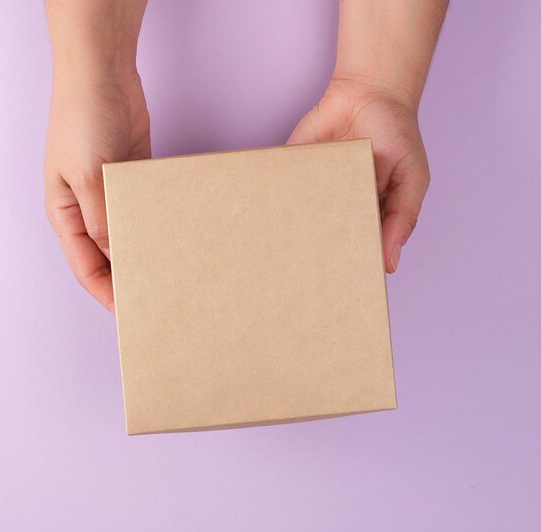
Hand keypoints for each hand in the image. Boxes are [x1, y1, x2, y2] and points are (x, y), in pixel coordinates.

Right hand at [45, 71, 149, 311]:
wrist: (102, 75)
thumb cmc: (82, 121)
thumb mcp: (88, 178)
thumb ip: (103, 222)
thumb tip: (118, 258)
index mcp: (65, 215)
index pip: (86, 268)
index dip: (107, 294)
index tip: (131, 315)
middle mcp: (87, 211)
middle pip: (109, 257)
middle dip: (129, 279)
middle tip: (158, 300)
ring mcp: (111, 196)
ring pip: (130, 237)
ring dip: (146, 253)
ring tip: (171, 275)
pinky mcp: (133, 180)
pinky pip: (146, 212)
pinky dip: (157, 226)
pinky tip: (175, 240)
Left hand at [287, 76, 429, 272]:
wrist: (369, 91)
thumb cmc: (396, 135)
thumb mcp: (412, 180)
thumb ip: (402, 219)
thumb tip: (391, 263)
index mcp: (367, 215)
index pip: (358, 249)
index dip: (350, 268)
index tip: (342, 290)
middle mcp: (339, 208)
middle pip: (326, 241)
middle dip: (319, 259)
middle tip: (309, 283)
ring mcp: (315, 192)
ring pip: (301, 223)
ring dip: (294, 238)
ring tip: (287, 260)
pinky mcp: (295, 173)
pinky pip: (282, 193)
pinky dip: (276, 205)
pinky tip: (270, 222)